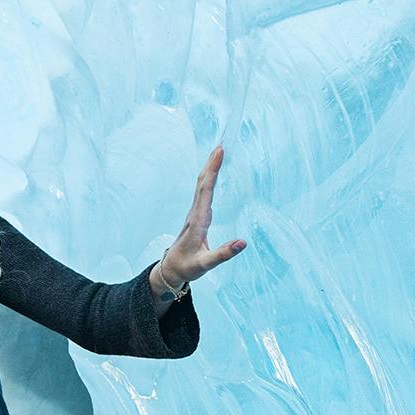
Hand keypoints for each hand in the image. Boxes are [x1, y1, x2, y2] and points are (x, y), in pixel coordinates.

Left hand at [155, 144, 246, 290]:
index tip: (220, 152)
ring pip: (202, 185)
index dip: (213, 170)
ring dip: (210, 168)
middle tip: (221, 144)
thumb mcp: (205, 264)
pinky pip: (203, 191)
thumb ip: (223, 254)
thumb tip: (243, 242)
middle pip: (203, 182)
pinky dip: (209, 178)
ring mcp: (195, 213)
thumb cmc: (187, 267)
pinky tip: (213, 173)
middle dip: (211, 162)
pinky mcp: (197, 216)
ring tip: (218, 152)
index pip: (206, 190)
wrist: (171, 270)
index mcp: (198, 221)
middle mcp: (195, 213)